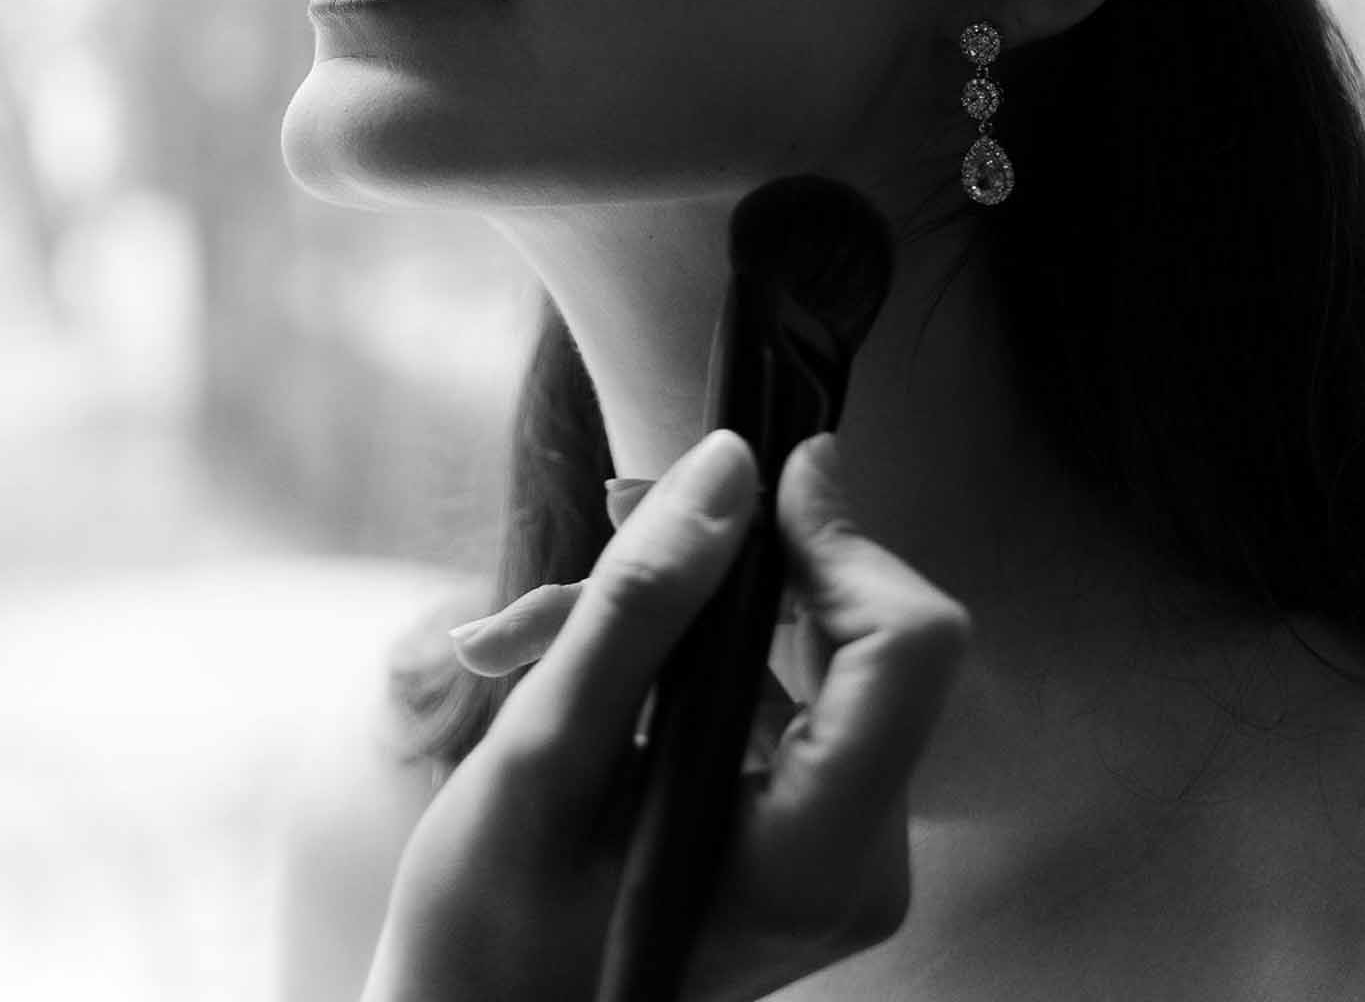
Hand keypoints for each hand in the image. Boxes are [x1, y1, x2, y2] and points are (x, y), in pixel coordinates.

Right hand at [363, 430, 968, 1001]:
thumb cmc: (491, 933)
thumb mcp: (542, 757)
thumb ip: (641, 608)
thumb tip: (731, 467)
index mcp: (817, 857)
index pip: (906, 648)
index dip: (843, 538)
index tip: (755, 472)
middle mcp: (859, 857)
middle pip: (861, 636)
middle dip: (733, 559)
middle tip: (616, 508)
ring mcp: (837, 849)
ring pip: (807, 654)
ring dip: (684, 605)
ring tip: (545, 617)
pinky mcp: (804, 832)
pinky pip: (779, 696)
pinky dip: (685, 655)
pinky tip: (577, 651)